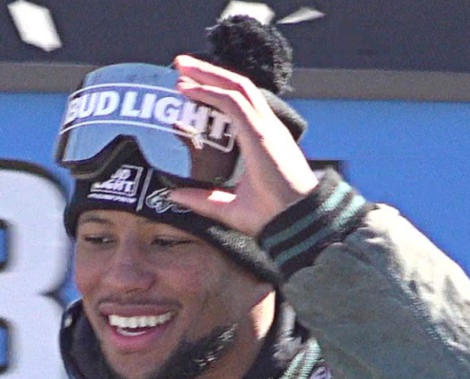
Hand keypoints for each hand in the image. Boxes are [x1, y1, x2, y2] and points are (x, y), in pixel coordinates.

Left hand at [168, 54, 318, 237]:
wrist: (296, 223)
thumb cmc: (272, 217)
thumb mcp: (228, 207)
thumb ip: (202, 199)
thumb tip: (173, 195)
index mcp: (263, 139)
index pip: (239, 103)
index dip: (215, 90)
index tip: (189, 86)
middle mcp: (266, 127)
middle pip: (237, 87)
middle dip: (208, 72)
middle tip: (180, 64)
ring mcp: (265, 127)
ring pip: (235, 86)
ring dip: (207, 73)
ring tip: (181, 66)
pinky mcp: (260, 133)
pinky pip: (232, 102)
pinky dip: (210, 92)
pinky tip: (189, 89)